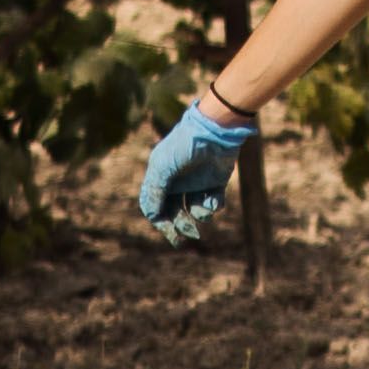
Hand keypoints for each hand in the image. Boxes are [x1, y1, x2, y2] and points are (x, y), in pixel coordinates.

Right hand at [138, 99, 253, 242]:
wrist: (215, 131)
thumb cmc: (184, 146)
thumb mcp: (163, 168)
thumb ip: (155, 192)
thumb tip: (152, 216)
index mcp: (161, 178)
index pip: (155, 207)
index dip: (160, 221)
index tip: (168, 232)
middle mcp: (178, 183)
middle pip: (175, 213)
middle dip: (180, 226)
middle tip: (187, 237)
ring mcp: (197, 183)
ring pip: (195, 210)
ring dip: (199, 215)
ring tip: (204, 208)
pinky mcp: (216, 182)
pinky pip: (213, 203)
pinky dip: (213, 206)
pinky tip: (214, 200)